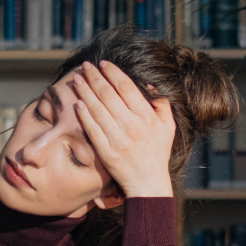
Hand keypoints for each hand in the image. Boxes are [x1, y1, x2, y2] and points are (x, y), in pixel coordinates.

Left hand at [72, 60, 174, 198]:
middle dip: (95, 77)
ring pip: (97, 109)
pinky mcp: (106, 151)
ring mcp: (118, 139)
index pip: (126, 88)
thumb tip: (150, 84)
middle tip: (86, 66)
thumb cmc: (158, 152)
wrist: (148, 182)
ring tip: (78, 80)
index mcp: (147, 117)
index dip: (113, 73)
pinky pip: (92, 129)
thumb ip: (162, 104)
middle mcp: (132, 126)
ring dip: (85, 92)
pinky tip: (77, 103)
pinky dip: (84, 115)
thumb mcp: (168, 127)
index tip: (104, 63)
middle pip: (108, 95)